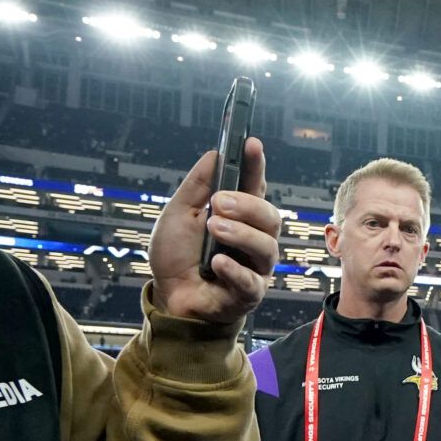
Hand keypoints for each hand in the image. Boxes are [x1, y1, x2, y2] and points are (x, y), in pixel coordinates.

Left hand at [149, 141, 280, 323]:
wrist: (170, 296)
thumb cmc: (178, 256)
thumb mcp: (178, 213)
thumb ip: (197, 186)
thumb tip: (215, 154)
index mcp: (239, 216)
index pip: (255, 186)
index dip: (256, 166)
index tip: (251, 144)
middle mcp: (254, 239)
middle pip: (270, 216)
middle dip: (247, 205)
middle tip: (219, 203)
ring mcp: (255, 266)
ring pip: (267, 247)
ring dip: (241, 234)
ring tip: (214, 229)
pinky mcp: (249, 293)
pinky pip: (252, 281)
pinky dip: (234, 268)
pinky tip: (216, 262)